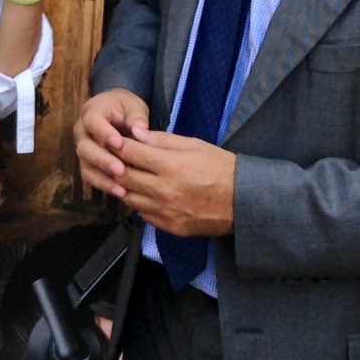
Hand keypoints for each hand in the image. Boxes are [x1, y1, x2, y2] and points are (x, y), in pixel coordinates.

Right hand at [74, 89, 150, 204]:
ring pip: (86, 165)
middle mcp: (82, 132)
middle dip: (102, 160)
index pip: (92, 122)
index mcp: (91, 113)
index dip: (103, 133)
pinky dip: (104, 185)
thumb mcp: (133, 106)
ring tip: (121, 187)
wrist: (116, 114)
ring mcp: (83, 150)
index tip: (119, 143)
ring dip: (103, 177)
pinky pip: (91, 177)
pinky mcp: (88, 164)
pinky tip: (121, 192)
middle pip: (85, 148)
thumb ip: (136, 116)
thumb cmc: (125, 108)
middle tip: (120, 170)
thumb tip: (140, 130)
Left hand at [120, 127, 235, 235]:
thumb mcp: (194, 145)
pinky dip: (139, 203)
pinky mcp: (170, 227)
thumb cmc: (221, 168)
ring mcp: (165, 212)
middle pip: (123, 177)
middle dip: (116, 166)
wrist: (244, 202)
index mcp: (169, 166)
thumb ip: (162, 140)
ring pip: (129, 198)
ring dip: (125, 186)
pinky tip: (146, 194)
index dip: (118, 145)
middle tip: (116, 159)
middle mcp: (163, 191)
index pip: (129, 153)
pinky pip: (142, 214)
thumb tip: (136, 133)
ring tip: (131, 177)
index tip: (114, 142)